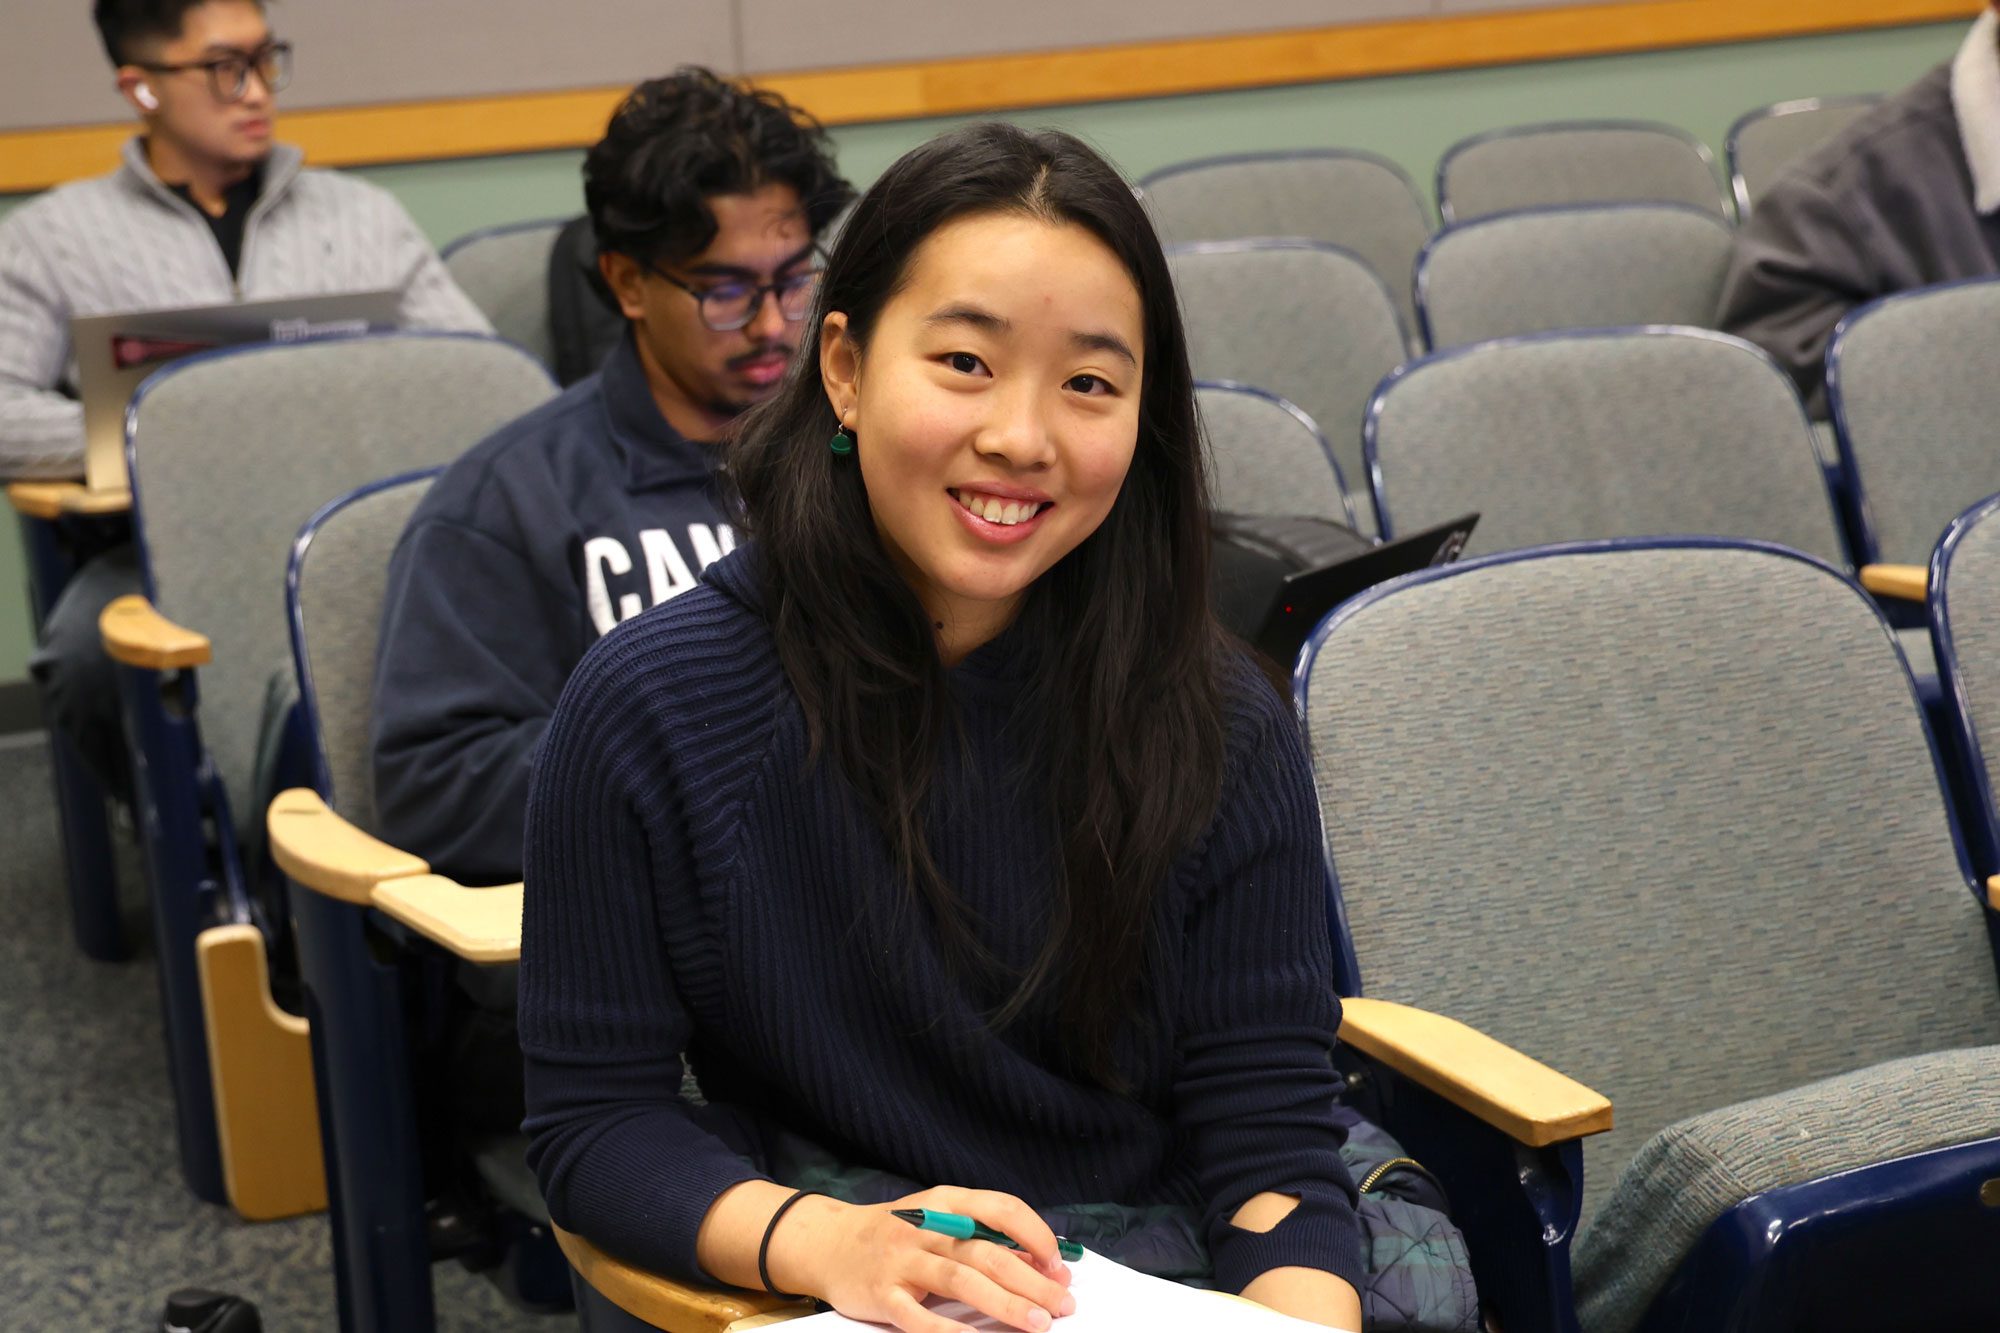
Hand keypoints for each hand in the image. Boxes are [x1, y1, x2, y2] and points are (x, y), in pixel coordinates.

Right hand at [771, 1186, 1075, 1332]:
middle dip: (1032, 1281)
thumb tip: (1040, 1264)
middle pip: (988, 1252)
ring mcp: (902, 1261)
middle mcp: (925, 1227)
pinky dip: (951, 1331)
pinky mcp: (883, 1295)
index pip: (1001, 1208)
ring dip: (1005, 1303)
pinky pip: (920, 1317)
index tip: (1060, 1264)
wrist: (828, 1244)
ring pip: (962, 1280)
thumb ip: (982, 1237)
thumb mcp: (937, 1221)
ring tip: (1038, 1323)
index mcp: (944, 1202)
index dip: (1036, 1235)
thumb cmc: (895, 1234)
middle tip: (1064, 1303)